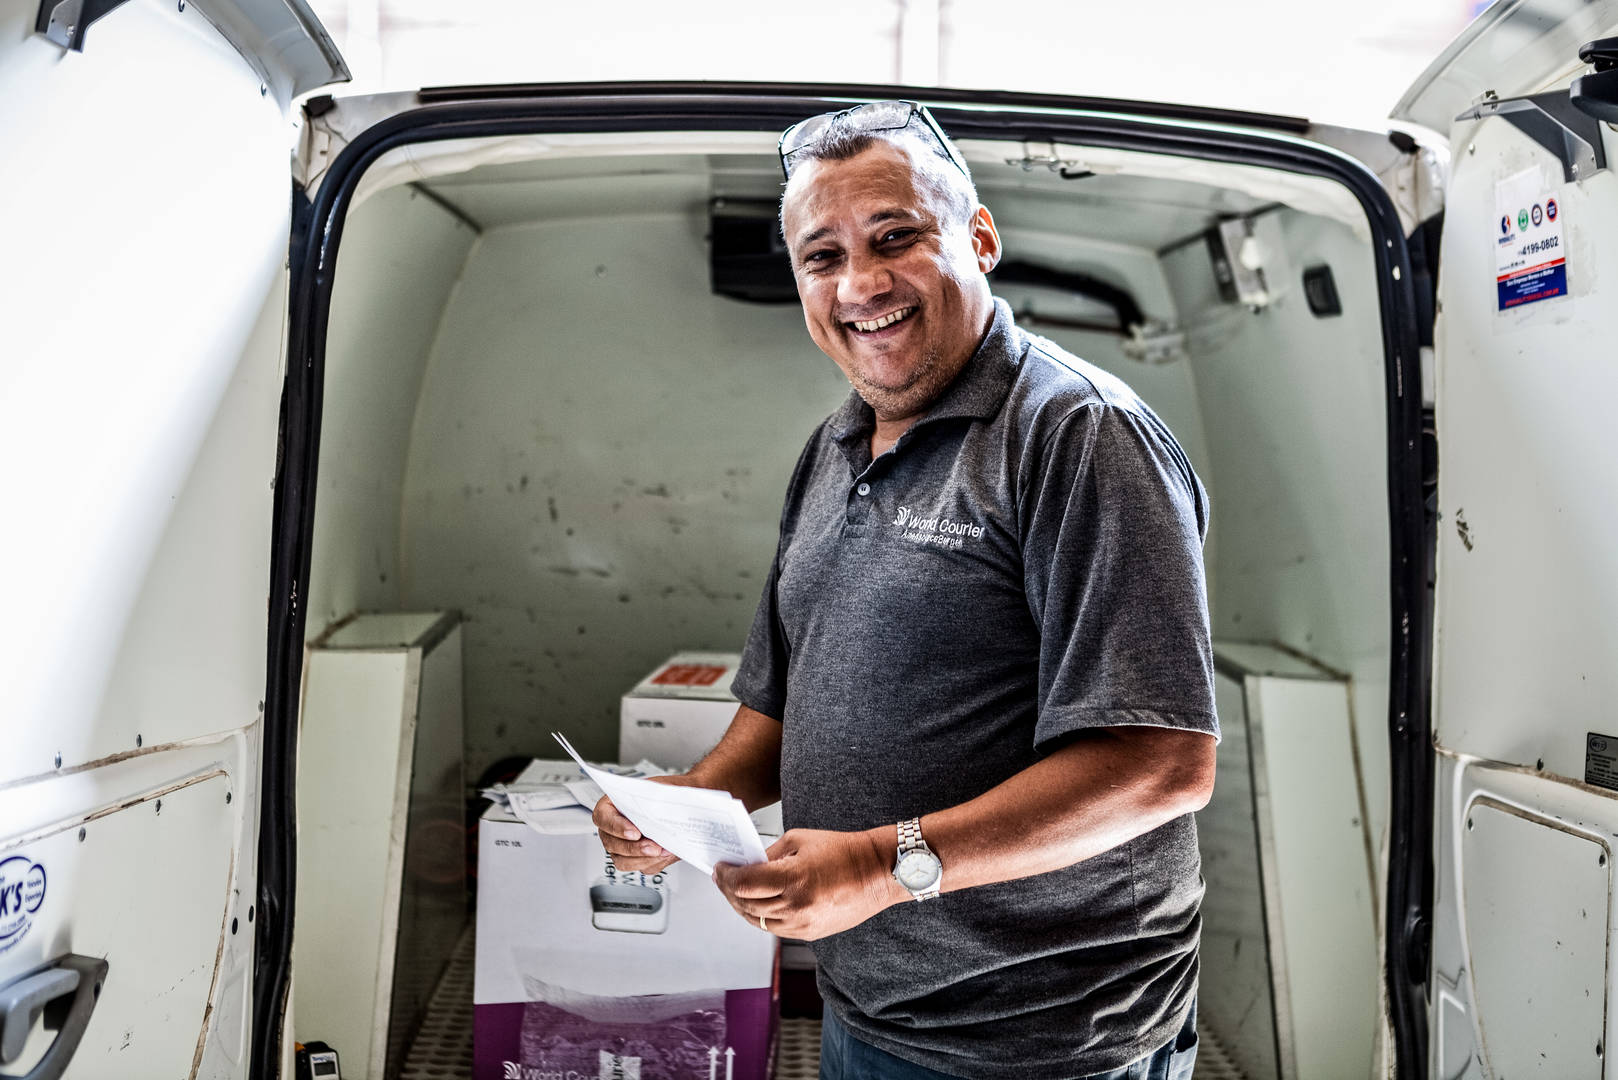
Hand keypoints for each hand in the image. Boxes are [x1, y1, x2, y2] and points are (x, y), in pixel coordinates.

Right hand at [592, 775, 689, 873]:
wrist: (676, 806)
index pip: (603, 817)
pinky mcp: (635, 859)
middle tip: (653, 847)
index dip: (617, 827)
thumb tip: (659, 811)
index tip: (635, 832)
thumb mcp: (659, 788)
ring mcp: (621, 846)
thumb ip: (656, 798)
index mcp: (611, 806)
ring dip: (644, 859)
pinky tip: (666, 854)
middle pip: (612, 844)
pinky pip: (640, 867)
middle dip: (634, 848)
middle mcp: (612, 829)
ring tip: (663, 851)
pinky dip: (655, 862)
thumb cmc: (662, 794)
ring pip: (623, 861)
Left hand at [712, 827, 902, 940]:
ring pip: (758, 922)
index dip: (726, 877)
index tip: (720, 868)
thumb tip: (746, 865)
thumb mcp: (800, 840)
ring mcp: (804, 925)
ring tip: (736, 892)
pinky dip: (761, 917)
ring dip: (742, 907)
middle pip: (747, 905)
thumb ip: (769, 855)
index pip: (745, 884)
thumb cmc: (843, 850)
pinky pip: (776, 929)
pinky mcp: (811, 934)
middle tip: (722, 879)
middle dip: (729, 891)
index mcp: (794, 878)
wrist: (878, 872)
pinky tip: (757, 904)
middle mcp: (797, 906)